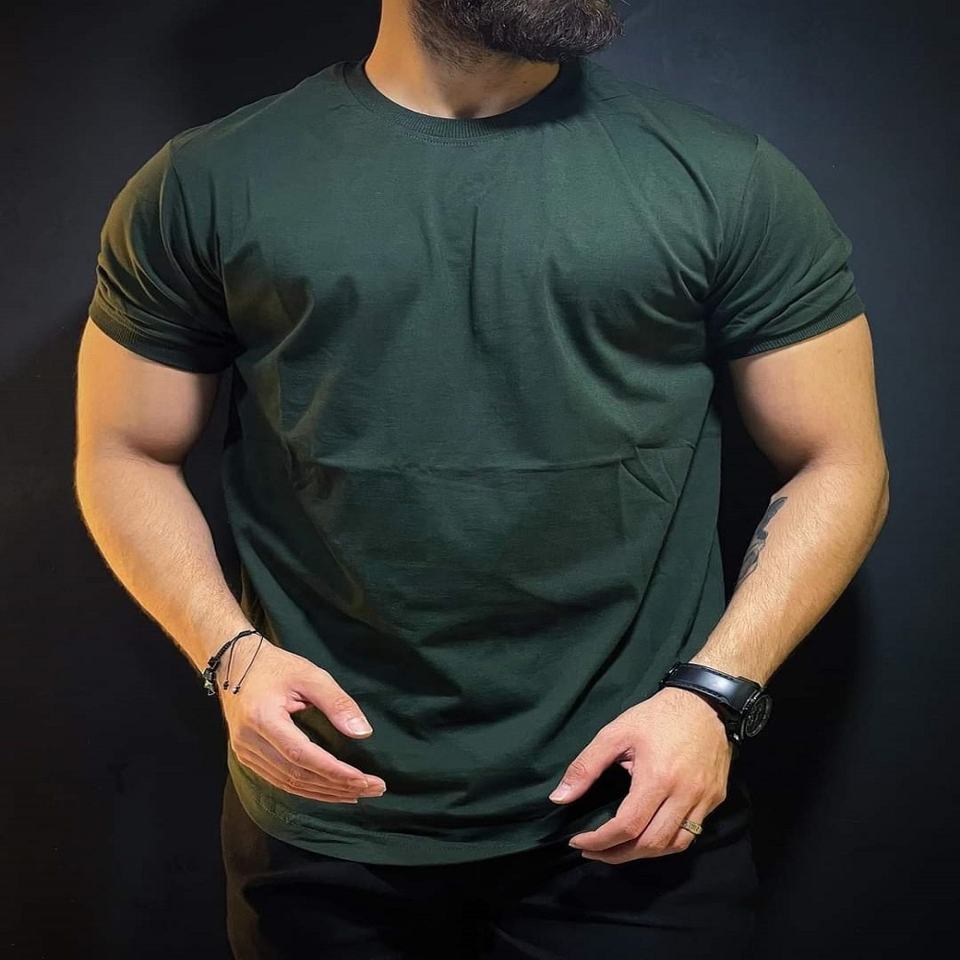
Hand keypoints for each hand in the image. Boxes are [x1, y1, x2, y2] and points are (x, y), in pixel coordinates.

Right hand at [218, 635, 387, 803]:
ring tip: (358, 793)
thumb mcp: (310, 675)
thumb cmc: (275, 667)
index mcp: (263, 718)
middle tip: (373, 789)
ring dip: (325, 792)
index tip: (364, 780)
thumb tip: (363, 733)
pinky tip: (330, 790)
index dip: (334, 772)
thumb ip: (336, 702)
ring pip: (288, 784)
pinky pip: (279, 781)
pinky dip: (308, 789)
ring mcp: (245, 753)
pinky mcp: (248, 757)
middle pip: (296, 776)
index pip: (302, 755)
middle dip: (337, 786)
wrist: (235, 664)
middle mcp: (249, 742)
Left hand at [548, 687, 733, 862]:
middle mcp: (685, 795)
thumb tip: (559, 798)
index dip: (600, 840)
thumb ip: (586, 767)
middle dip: (618, 854)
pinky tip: (648, 834)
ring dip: (644, 853)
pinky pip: (691, 833)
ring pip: (675, 845)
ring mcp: (704, 800)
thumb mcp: (615, 733)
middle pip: (651, 844)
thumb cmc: (656, 716)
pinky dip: (667, 842)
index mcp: (658, 777)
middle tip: (594, 851)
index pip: (627, 826)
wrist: (705, 702)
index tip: (579, 841)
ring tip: (618, 848)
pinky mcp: (715, 800)